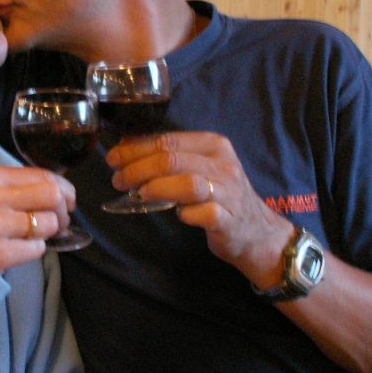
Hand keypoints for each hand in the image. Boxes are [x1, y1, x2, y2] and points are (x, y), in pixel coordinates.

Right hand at [0, 166, 74, 271]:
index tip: (67, 200)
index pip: (44, 176)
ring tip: (30, 236)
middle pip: (52, 196)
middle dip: (62, 211)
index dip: (64, 189)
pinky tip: (17, 249)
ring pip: (47, 224)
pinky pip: (37, 248)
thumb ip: (15, 186)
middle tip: (58, 222)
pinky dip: (34, 250)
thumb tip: (58, 190)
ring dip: (46, 233)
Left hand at [105, 131, 293, 285]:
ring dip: (156, 188)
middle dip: (137, 168)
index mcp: (213, 145)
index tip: (114, 158)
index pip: (167, 140)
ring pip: (186, 183)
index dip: (135, 149)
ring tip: (138, 194)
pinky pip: (202, 213)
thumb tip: (127, 146)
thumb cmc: (220, 197)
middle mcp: (223, 165)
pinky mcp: (229, 219)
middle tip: (118, 180)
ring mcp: (229, 192)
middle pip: (171, 159)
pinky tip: (178, 215)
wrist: (258, 232)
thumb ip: (170, 157)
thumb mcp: (199, 168)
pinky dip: (184, 214)